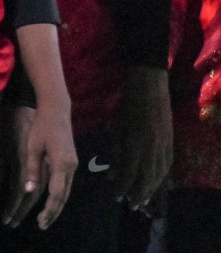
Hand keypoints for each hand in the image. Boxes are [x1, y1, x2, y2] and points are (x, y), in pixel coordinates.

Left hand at [3, 101, 75, 229]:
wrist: (57, 111)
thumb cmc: (42, 128)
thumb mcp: (33, 148)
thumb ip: (32, 170)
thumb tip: (30, 190)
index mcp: (62, 163)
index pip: (57, 194)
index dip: (49, 210)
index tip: (40, 222)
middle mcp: (71, 165)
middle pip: (64, 195)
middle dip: (54, 212)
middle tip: (42, 226)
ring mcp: (73, 163)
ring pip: (66, 190)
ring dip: (57, 205)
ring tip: (45, 218)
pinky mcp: (71, 161)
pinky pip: (66, 183)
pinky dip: (59, 195)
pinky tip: (51, 201)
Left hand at [112, 67, 171, 211]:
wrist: (151, 85)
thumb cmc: (128, 105)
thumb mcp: (116, 128)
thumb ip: (116, 153)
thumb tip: (112, 175)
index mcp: (138, 143)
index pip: (131, 173)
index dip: (123, 187)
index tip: (117, 198)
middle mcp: (154, 146)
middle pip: (150, 177)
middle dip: (141, 194)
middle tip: (133, 207)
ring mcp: (166, 142)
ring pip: (162, 172)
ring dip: (154, 188)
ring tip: (146, 200)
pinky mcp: (171, 139)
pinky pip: (169, 162)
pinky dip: (163, 176)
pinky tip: (158, 181)